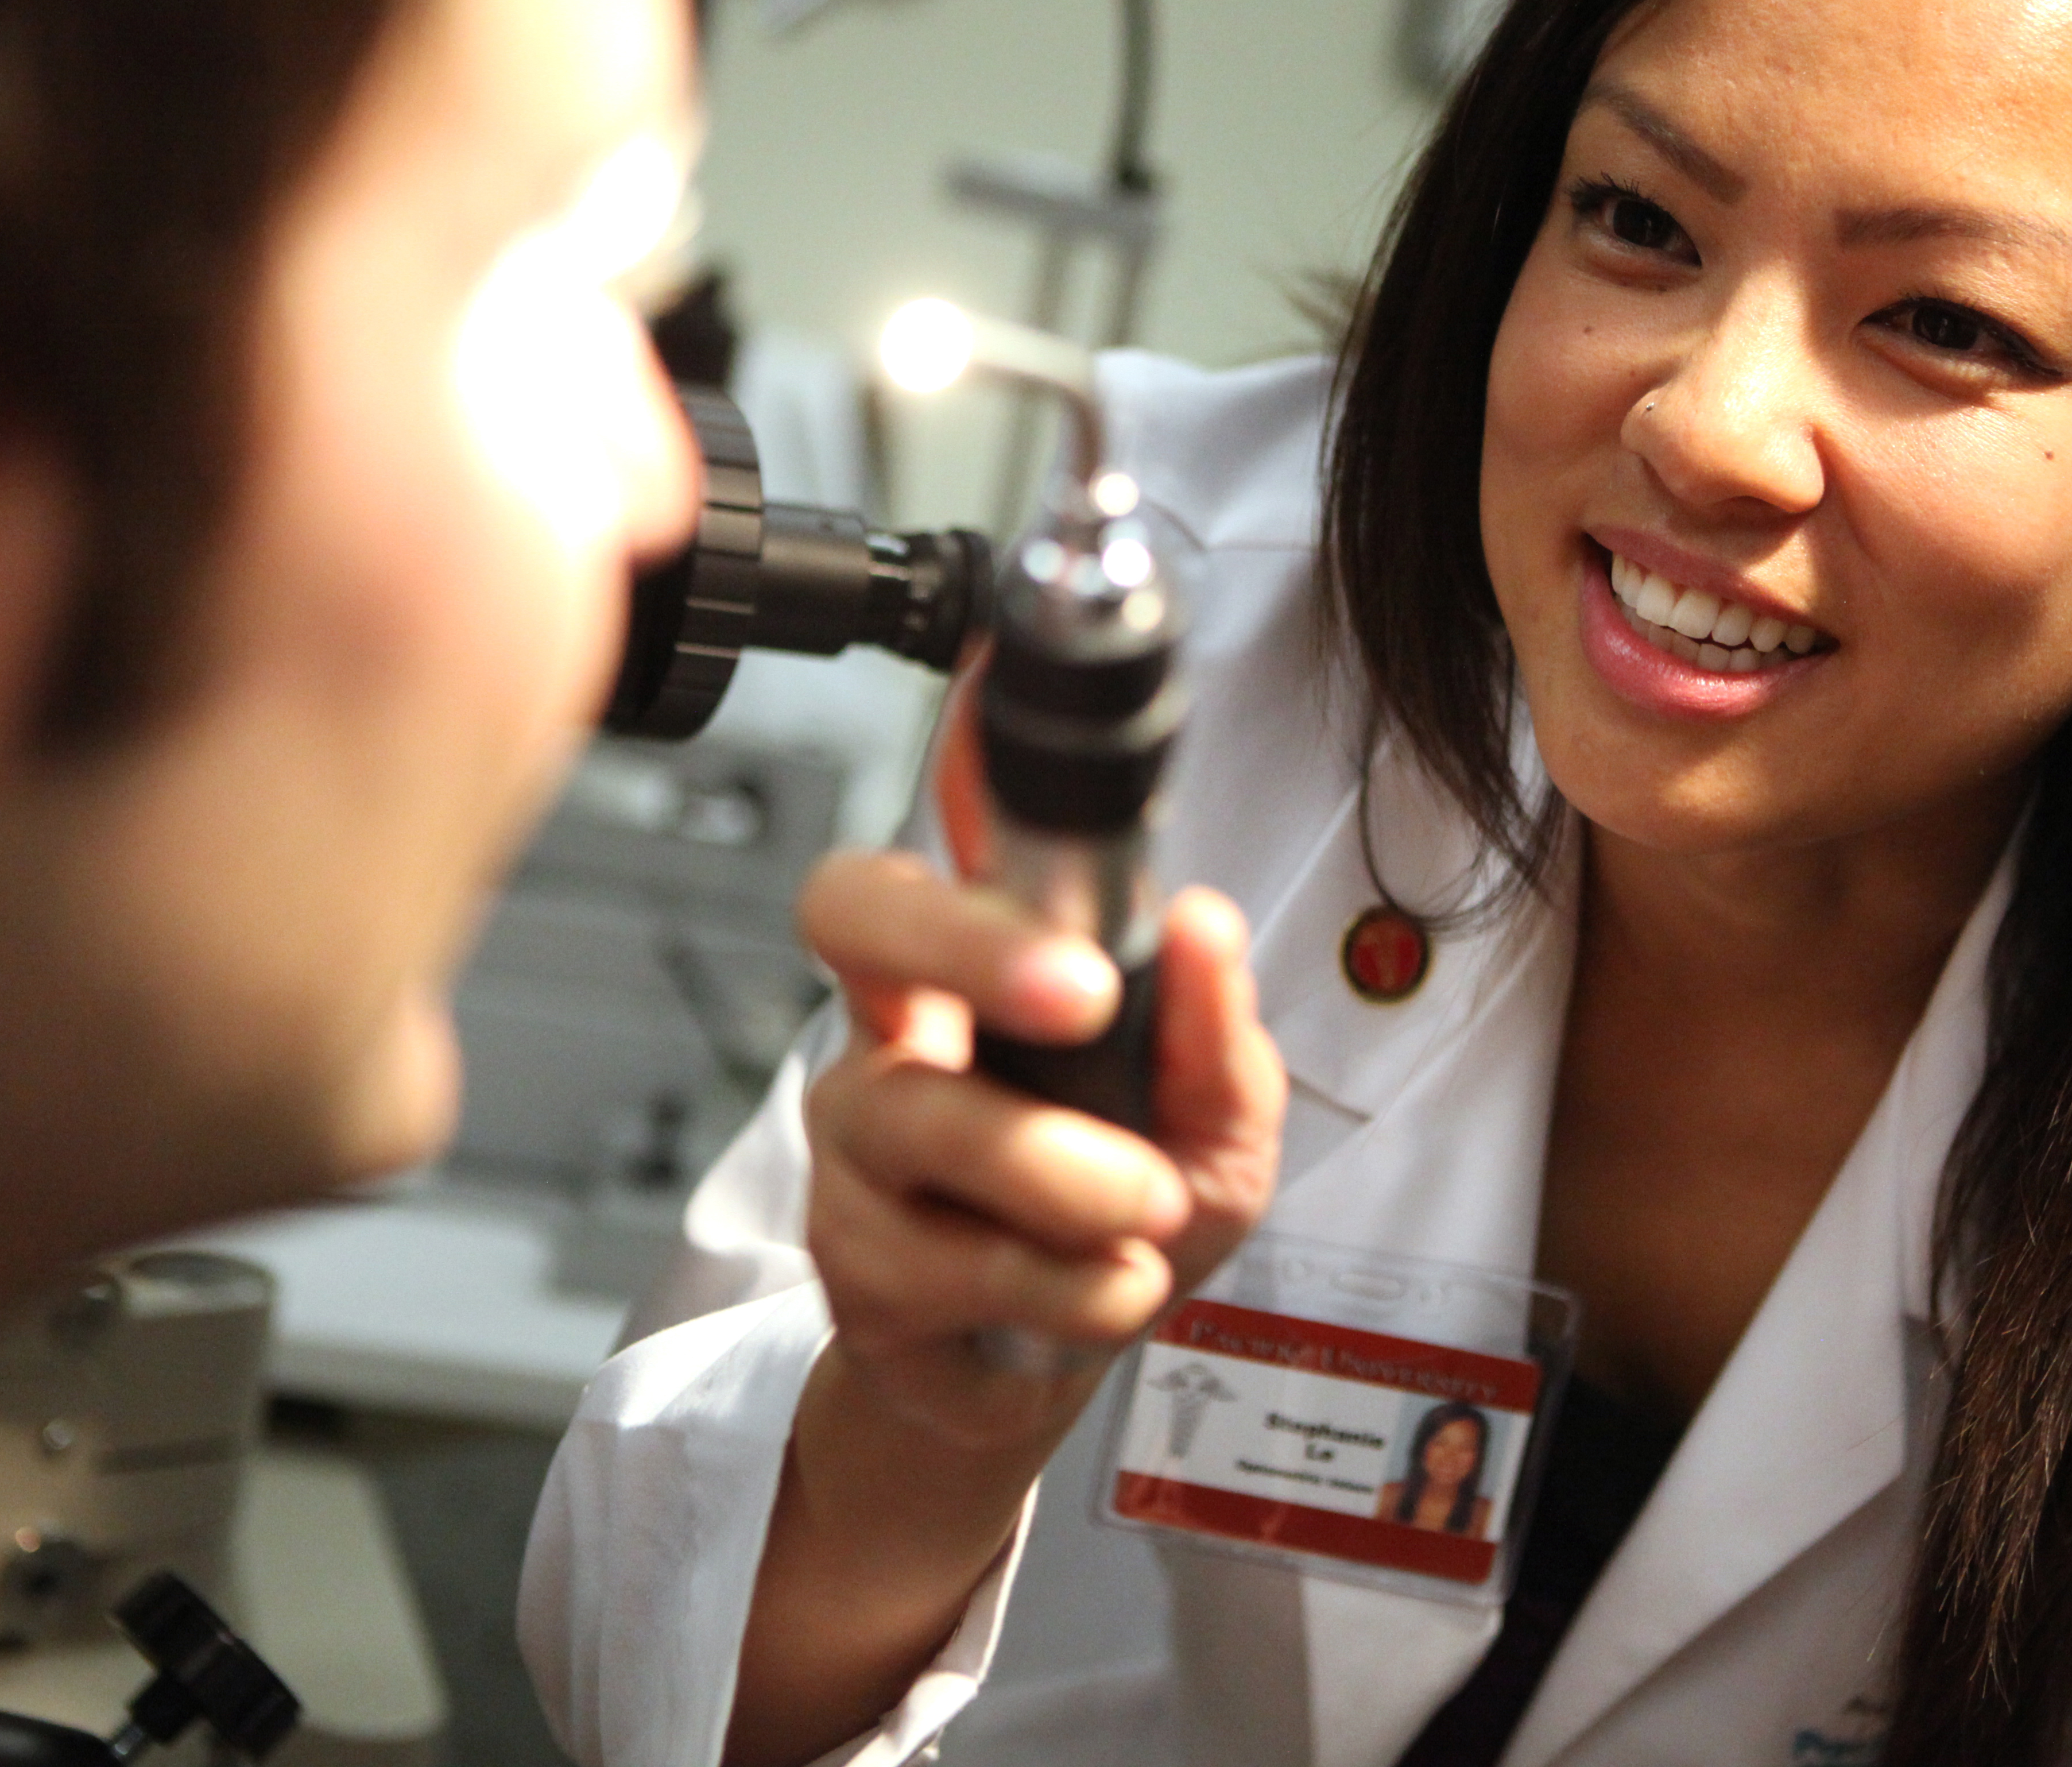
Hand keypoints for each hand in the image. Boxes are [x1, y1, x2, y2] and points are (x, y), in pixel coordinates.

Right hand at [731, 698, 1281, 1766]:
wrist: (1052, 1372)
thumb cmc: (1124, 1213)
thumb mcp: (1216, 1125)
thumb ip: (1217, 1033)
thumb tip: (1202, 925)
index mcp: (975, 968)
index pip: (952, 827)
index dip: (952, 766)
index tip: (994, 700)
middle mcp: (895, 1031)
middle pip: (856, 916)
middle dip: (966, 941)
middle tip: (1080, 997)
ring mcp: (858, 1144)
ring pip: (929, 1119)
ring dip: (1065, 1175)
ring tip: (1146, 1211)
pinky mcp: (854, 1262)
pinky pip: (961, 1259)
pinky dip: (1069, 1285)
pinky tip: (1103, 1289)